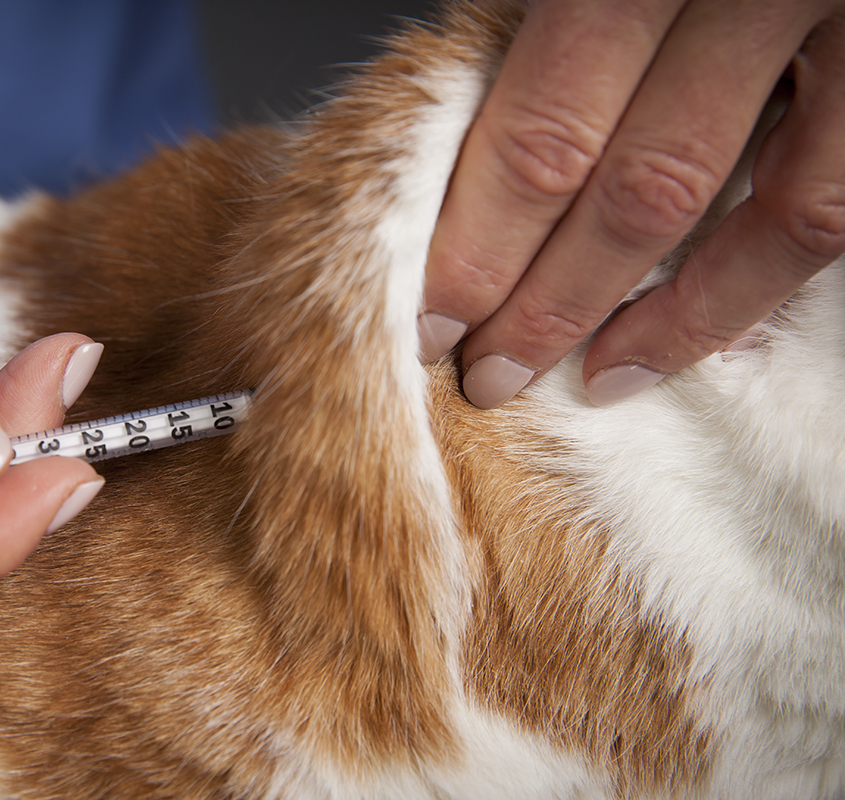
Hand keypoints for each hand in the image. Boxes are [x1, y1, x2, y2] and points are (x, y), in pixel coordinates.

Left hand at [420, 0, 844, 407]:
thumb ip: (556, 24)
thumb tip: (478, 140)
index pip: (538, 128)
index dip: (477, 239)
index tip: (430, 311)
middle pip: (618, 182)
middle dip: (537, 296)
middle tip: (482, 369)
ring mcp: (833, 26)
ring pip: (728, 204)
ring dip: (641, 315)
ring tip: (573, 376)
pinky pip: (821, 205)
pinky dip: (745, 284)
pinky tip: (685, 333)